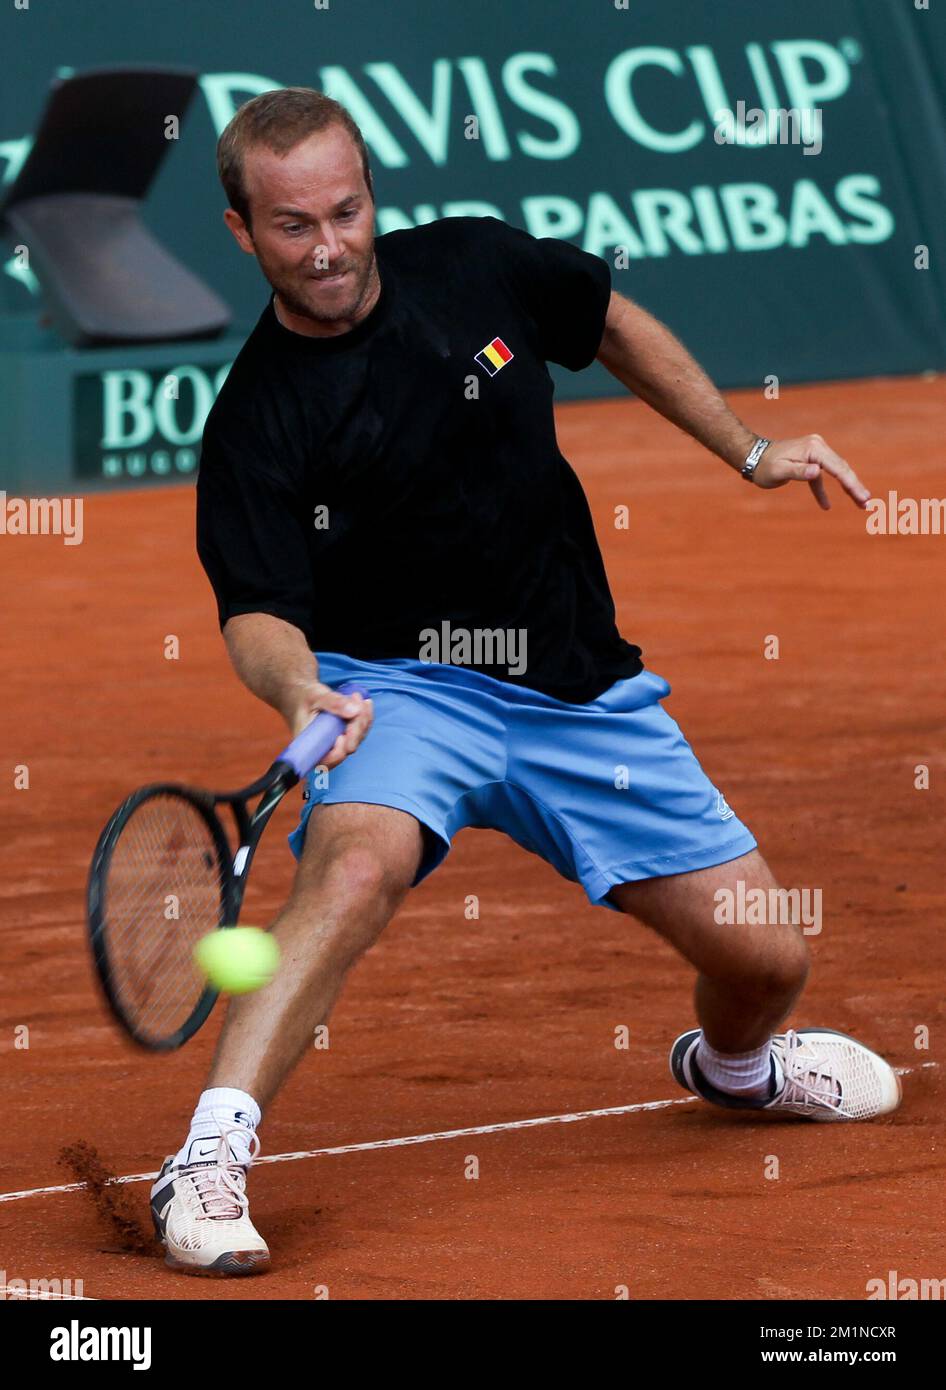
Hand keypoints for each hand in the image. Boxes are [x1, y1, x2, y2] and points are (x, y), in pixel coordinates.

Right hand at [288, 682, 372, 769]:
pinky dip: (365, 717)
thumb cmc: (303, 696)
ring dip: (362, 718)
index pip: (327, 760)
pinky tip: (363, 703)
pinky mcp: (344, 736)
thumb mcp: (315, 695)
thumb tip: (355, 711)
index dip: (339, 751)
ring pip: (357, 739)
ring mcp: (335, 744)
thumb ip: (334, 703)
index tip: (342, 735)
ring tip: (356, 697)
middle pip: (347, 749)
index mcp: (308, 745)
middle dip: (356, 726)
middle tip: (355, 702)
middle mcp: (322, 749)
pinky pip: (360, 732)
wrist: (301, 694)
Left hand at [751, 434, 869, 510]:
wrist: (753, 457)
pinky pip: (822, 477)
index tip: (863, 497)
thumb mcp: (779, 471)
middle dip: (855, 487)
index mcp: (814, 448)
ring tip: (860, 503)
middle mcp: (818, 447)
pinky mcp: (811, 460)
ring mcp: (815, 452)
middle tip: (867, 503)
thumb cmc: (764, 466)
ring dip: (847, 487)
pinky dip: (823, 490)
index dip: (852, 484)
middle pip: (842, 469)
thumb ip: (798, 472)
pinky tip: (825, 506)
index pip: (838, 468)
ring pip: (836, 471)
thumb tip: (817, 472)